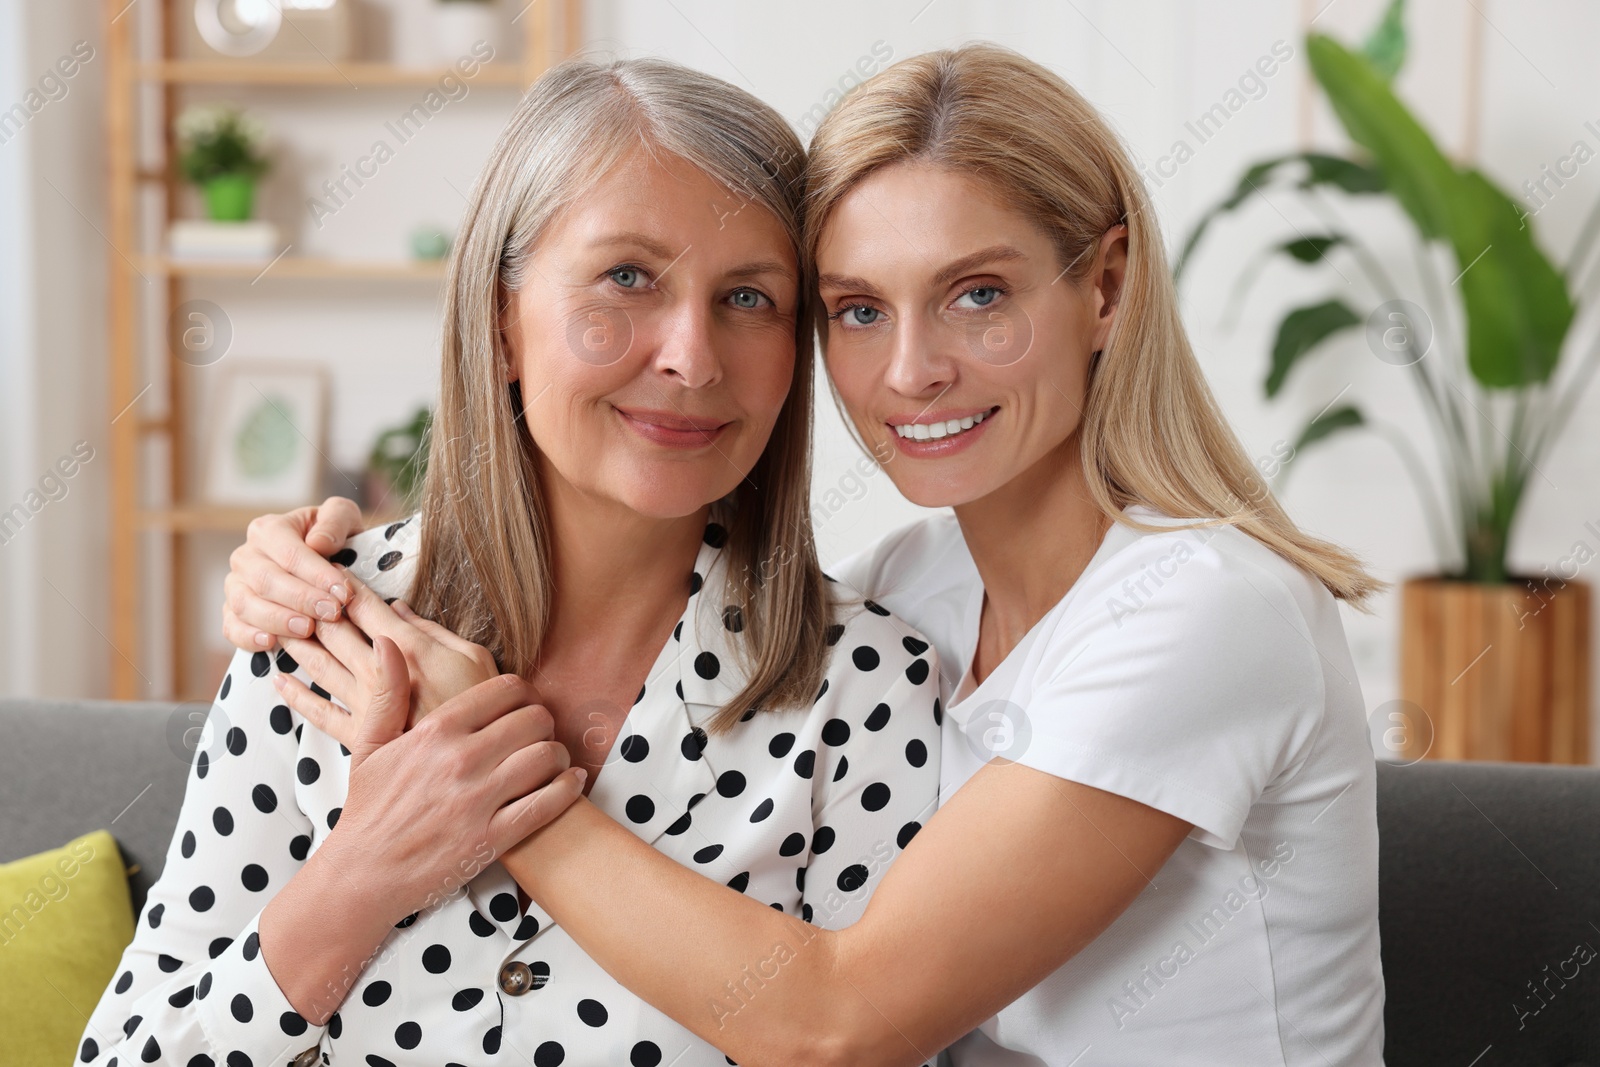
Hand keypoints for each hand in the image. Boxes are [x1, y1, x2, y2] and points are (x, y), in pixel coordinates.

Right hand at [222, 496, 364, 650]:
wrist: (327, 560)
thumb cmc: (335, 538)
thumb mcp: (343, 517)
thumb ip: (336, 520)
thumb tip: (318, 543)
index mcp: (269, 529)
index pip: (290, 553)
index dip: (316, 575)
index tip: (343, 593)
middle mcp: (247, 556)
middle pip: (266, 580)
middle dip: (301, 599)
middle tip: (331, 613)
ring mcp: (236, 585)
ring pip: (245, 604)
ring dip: (277, 619)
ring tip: (307, 629)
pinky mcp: (233, 612)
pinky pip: (232, 627)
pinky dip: (247, 637)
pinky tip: (271, 643)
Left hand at [272, 571, 498, 742]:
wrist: (476, 764)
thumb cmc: (484, 707)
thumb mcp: (476, 657)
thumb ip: (435, 632)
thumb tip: (401, 609)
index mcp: (409, 646)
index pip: (366, 606)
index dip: (345, 584)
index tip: (329, 569)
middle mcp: (378, 671)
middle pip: (335, 631)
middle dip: (312, 607)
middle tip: (292, 590)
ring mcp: (365, 704)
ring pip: (320, 666)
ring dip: (297, 642)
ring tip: (277, 624)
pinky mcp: (360, 735)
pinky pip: (319, 714)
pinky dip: (295, 696)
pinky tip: (279, 681)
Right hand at [321, 646, 584, 923]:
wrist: (362, 874)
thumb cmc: (368, 809)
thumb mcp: (369, 746)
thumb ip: (385, 692)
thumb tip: (387, 643)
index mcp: (436, 731)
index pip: (506, 690)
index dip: (524, 693)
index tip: (523, 705)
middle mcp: (461, 759)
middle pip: (535, 719)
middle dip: (544, 722)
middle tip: (541, 732)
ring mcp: (478, 800)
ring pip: (547, 756)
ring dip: (559, 755)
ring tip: (554, 759)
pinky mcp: (492, 838)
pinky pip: (548, 803)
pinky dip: (568, 789)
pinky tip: (570, 783)